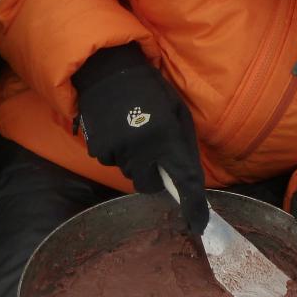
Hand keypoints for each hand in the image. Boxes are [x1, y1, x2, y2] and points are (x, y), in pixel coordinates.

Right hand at [73, 44, 207, 234]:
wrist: (108, 71)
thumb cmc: (150, 90)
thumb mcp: (177, 112)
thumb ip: (184, 147)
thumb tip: (188, 180)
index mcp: (166, 136)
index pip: (184, 180)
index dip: (193, 207)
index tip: (199, 225)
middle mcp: (140, 149)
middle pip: (150, 185)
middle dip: (155, 175)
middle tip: (154, 152)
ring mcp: (116, 151)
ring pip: (131, 174)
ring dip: (136, 162)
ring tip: (134, 132)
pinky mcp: (97, 150)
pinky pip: (114, 164)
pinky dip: (119, 154)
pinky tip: (118, 130)